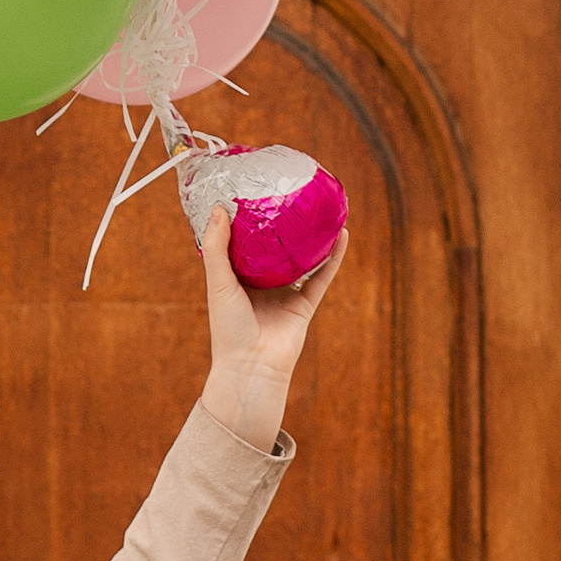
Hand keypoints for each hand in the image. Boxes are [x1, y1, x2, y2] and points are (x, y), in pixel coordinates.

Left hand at [198, 209, 345, 451]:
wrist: (252, 368)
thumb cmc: (228, 329)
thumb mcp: (218, 283)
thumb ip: (218, 247)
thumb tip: (219, 208)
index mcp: (236, 279)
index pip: (241, 244)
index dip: (246, 221)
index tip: (251, 193)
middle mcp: (261, 284)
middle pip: (275, 248)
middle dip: (283, 225)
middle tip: (289, 193)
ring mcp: (285, 294)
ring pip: (302, 259)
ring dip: (312, 237)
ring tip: (320, 209)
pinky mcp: (305, 305)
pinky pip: (322, 276)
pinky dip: (333, 257)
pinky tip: (342, 234)